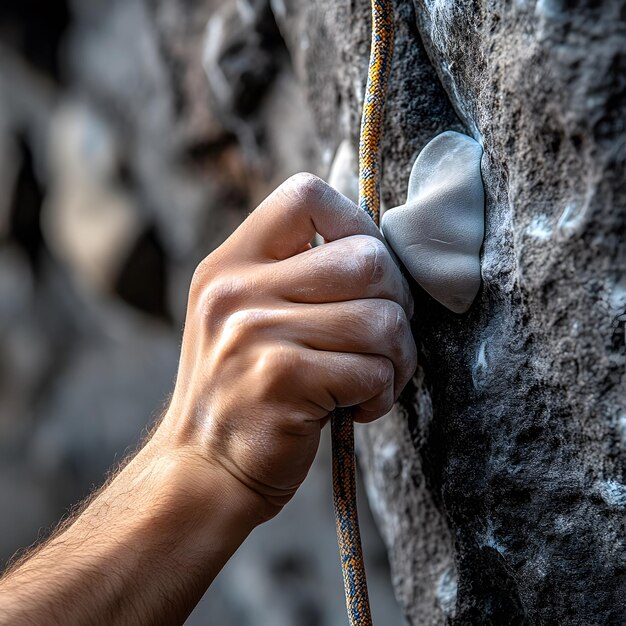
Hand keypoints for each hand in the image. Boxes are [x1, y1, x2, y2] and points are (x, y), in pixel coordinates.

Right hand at [158, 174, 416, 519]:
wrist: (202, 470)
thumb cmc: (242, 391)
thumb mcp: (245, 316)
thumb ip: (297, 276)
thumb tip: (378, 249)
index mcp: (231, 264)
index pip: (306, 196)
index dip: (356, 224)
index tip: (366, 272)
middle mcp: (237, 291)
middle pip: (368, 259)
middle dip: (397, 304)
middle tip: (382, 339)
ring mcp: (256, 334)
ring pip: (382, 319)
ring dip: (397, 357)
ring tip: (371, 378)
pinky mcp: (282, 380)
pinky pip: (374, 370)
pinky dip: (382, 394)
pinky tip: (356, 408)